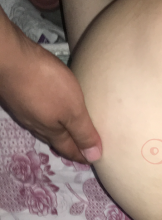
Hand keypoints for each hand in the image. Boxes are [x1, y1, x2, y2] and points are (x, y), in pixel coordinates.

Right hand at [0, 20, 102, 163]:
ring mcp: (23, 111)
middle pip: (55, 140)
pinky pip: (35, 111)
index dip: (81, 156)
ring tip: (67, 129)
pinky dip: (46, 114)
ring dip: (56, 130)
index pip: (68, 149)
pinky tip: (47, 106)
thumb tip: (94, 157)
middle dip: (68, 145)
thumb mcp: (72, 109)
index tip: (92, 160)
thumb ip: (83, 132)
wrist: (9, 59)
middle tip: (80, 148)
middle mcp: (35, 125)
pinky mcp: (17, 96)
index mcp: (52, 131)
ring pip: (43, 126)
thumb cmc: (46, 84)